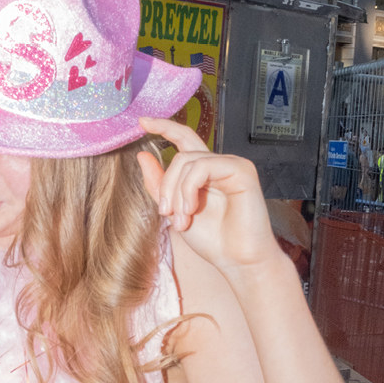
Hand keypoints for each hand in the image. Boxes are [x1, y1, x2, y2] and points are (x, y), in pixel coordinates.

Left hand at [138, 116, 284, 274]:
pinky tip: (192, 210)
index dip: (164, 127)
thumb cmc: (214, 240)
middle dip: (166, 184)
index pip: (184, 139)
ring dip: (177, 192)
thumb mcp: (175, 211)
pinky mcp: (242, 171)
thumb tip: (142, 156)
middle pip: (180, 155)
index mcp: (206, 172)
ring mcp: (233, 165)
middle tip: (165, 213)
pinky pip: (203, 167)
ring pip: (187, 161)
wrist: (238, 261)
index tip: (141, 121)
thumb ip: (160, 185)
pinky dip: (189, 189)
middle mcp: (220, 165)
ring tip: (181, 220)